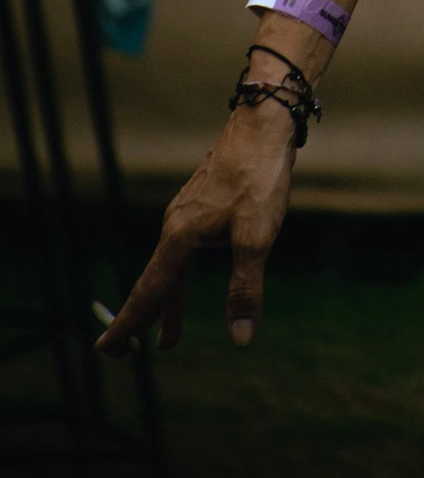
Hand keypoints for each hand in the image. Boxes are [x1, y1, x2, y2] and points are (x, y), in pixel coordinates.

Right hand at [95, 99, 295, 355]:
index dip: (130, 325)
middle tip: (121, 353)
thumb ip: (245, 287)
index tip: (108, 350)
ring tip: (167, 339)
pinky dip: (180, 277)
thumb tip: (240, 338)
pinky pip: (183, 250)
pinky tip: (187, 278)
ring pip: (171, 267)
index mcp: (181, 237)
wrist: (262, 124)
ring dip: (167, 303)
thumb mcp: (257, 236)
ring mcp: (187, 212)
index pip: (150, 292)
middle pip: (154, 282)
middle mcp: (176, 225)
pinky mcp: (201, 203)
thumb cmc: (259, 178)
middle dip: (140, 320)